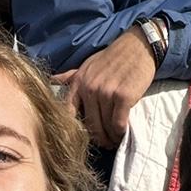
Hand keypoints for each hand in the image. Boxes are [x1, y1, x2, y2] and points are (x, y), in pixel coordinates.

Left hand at [53, 27, 156, 149]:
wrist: (138, 46)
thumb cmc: (112, 57)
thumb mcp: (88, 64)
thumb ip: (70, 76)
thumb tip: (51, 80)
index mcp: (79, 82)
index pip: (69, 113)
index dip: (75, 129)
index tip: (84, 136)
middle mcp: (90, 89)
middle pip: (90, 125)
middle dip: (98, 138)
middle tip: (105, 143)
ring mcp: (106, 93)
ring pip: (105, 127)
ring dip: (111, 137)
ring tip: (114, 140)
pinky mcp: (123, 97)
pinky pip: (119, 123)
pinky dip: (121, 132)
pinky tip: (123, 133)